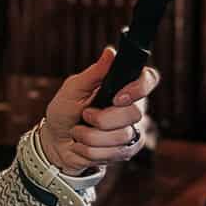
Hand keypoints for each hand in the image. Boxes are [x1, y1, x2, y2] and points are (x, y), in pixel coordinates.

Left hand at [38, 46, 159, 173]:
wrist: (55, 142)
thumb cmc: (64, 111)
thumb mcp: (73, 89)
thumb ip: (94, 73)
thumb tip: (111, 52)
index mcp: (122, 85)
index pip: (149, 79)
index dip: (140, 88)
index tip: (117, 98)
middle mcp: (132, 106)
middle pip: (134, 113)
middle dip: (102, 119)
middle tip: (85, 115)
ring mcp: (132, 130)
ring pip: (122, 136)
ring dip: (91, 136)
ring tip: (79, 132)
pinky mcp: (127, 150)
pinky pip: (115, 153)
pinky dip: (92, 151)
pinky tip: (83, 146)